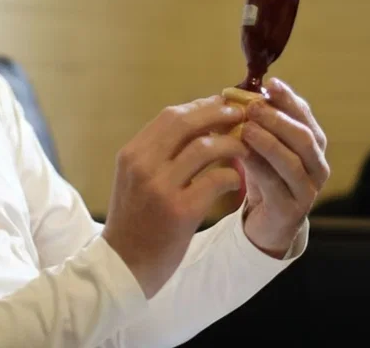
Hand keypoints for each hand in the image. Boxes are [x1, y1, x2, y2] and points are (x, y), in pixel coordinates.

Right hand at [101, 96, 247, 298]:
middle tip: (242, 116)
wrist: (124, 264)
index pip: (170, 115)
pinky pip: (217, 180)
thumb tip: (197, 125)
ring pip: (206, 147)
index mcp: (131, 154)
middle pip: (186, 122)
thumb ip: (158, 153)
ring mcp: (161, 187)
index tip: (222, 106)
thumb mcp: (135, 179)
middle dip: (219, 114)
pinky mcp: (180, 211)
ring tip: (245, 149)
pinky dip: (232, 176)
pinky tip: (237, 181)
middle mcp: (143, 165)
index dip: (201, 107)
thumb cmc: (135, 220)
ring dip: (232, 144)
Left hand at [240, 77, 329, 257]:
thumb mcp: (262, 146)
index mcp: (313, 145)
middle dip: (279, 120)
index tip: (270, 84)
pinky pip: (275, 185)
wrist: (266, 221)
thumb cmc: (264, 175)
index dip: (289, 99)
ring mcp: (307, 189)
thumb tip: (236, 94)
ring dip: (269, 143)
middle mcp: (317, 166)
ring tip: (246, 129)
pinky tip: (242, 155)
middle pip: (305, 138)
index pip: (306, 117)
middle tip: (253, 107)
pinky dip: (259, 167)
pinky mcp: (291, 210)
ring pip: (293, 162)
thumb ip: (256, 122)